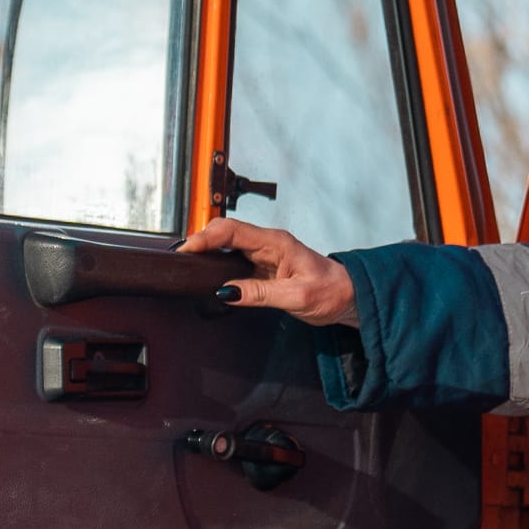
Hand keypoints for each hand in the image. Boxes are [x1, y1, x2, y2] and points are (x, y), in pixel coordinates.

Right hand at [178, 217, 358, 325]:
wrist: (349, 296)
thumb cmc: (331, 291)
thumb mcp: (296, 297)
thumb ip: (260, 294)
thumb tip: (227, 292)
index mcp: (276, 242)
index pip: (232, 231)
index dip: (205, 238)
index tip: (186, 251)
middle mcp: (268, 243)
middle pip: (224, 233)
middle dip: (199, 241)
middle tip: (180, 260)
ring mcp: (264, 254)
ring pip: (227, 245)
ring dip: (206, 252)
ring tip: (187, 265)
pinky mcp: (263, 266)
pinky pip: (234, 260)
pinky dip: (217, 264)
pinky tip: (206, 273)